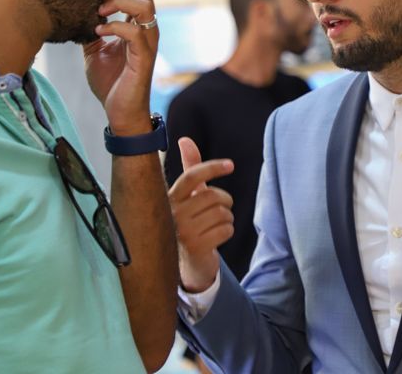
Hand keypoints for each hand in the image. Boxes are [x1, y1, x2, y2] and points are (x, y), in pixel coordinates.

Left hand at [83, 0, 157, 134]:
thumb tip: (76, 14)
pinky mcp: (144, 56)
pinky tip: (99, 33)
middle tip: (98, 3)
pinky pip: (135, 31)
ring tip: (100, 13)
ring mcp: (147, 42)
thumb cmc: (110, 82)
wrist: (119, 111)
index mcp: (137, 26)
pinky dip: (115, 26)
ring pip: (145, 6)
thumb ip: (91, 30)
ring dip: (119, 3)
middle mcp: (147, 30)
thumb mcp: (94, 49)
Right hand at [168, 137, 234, 292]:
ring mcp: (182, 231)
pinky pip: (226, 229)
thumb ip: (190, 168)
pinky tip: (217, 236)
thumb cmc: (189, 222)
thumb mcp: (188, 195)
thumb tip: (185, 140)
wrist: (186, 262)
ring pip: (222, 213)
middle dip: (225, 201)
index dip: (212, 168)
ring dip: (227, 218)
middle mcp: (173, 213)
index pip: (191, 177)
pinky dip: (228, 231)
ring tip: (216, 225)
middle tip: (221, 209)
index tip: (230, 165)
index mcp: (170, 197)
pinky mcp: (195, 247)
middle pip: (213, 196)